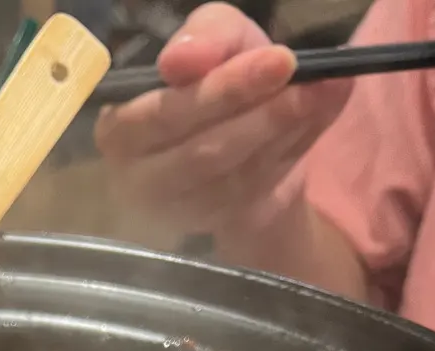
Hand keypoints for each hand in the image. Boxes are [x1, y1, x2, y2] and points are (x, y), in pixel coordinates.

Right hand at [95, 3, 349, 239]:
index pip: (163, 116)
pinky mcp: (208, 228)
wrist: (244, 147)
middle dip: (256, 113)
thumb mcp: (217, 43)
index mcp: (120, 128)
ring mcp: (172, 212)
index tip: (278, 61)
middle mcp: (135, 179)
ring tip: (315, 96)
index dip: (219, 91)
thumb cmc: (218, 86)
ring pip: (228, 179)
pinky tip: (310, 122)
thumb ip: (205, 37)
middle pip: (198, 153)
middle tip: (304, 80)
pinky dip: (284, 157)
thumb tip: (182, 60)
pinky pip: (249, 197)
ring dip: (275, 136)